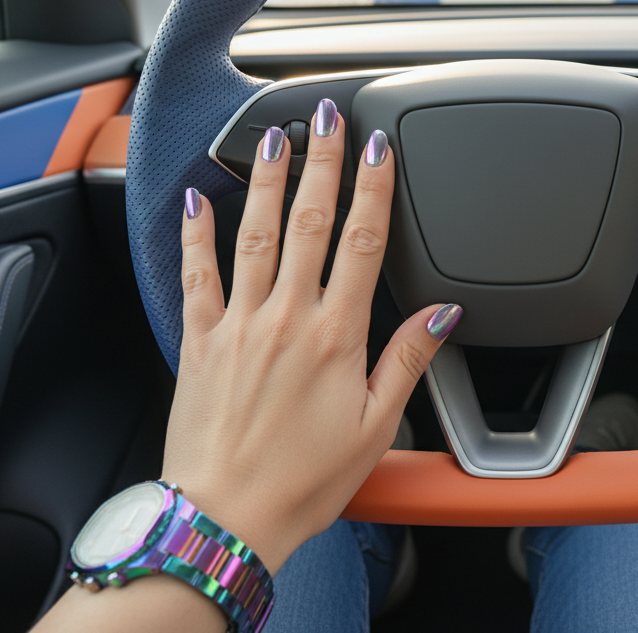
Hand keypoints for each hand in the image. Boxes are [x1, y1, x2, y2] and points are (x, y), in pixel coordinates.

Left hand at [163, 102, 459, 572]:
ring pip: (254, 235)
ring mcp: (239, 324)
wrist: (224, 519)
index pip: (363, 243)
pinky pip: (197, 276)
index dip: (373, 189)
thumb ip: (407, 362)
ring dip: (265, 181)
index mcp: (336, 336)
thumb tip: (441, 315)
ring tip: (273, 137)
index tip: (376, 147)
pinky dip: (195, 235)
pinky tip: (197, 201)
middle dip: (320, 163)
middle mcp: (287, 318)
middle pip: (308, 222)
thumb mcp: (376, 427)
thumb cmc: (301, 481)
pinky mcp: (199, 341)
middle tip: (326, 116)